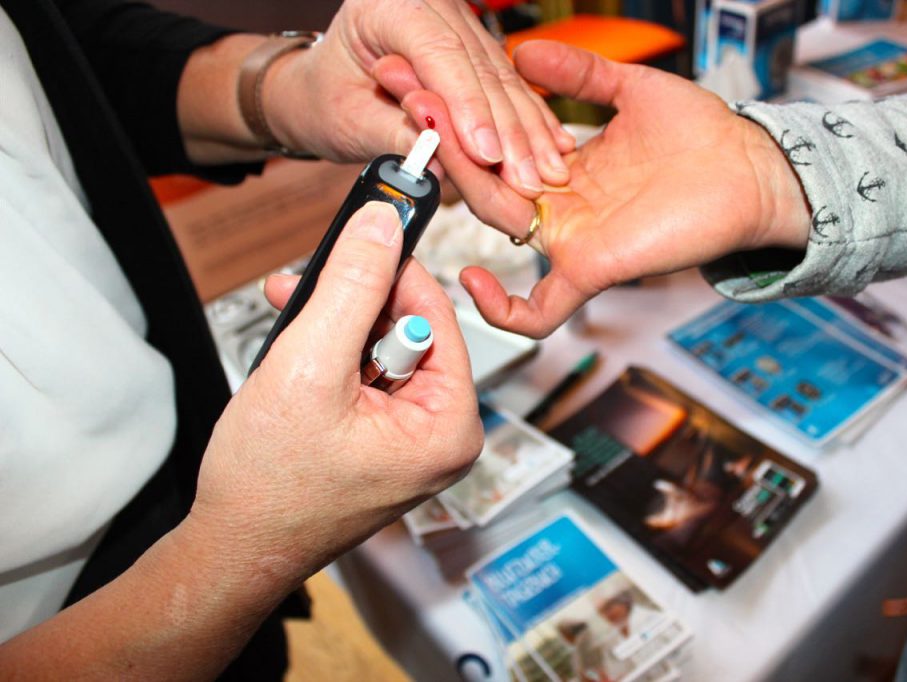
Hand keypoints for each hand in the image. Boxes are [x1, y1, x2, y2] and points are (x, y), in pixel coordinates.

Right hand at [189, 202, 482, 583]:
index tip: (366, 229)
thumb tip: (381, 225)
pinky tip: (292, 353)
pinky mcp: (379, 441)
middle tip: (303, 287)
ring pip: (377, 348)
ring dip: (331, 326)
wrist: (232, 549)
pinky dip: (326, 357)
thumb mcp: (311, 366)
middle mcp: (440, 434)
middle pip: (407, 329)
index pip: (436, 316)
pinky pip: (362, 376)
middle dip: (350, 304)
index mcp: (450, 425)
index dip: (393, 272)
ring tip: (287, 321)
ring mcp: (409, 440)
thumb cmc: (271, 486)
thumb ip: (350, 287)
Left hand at [262, 0, 574, 194]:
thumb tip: (442, 165)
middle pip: (481, 70)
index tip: (487, 154)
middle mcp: (431, 5)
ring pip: (503, 80)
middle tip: (529, 179)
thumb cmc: (324, 95)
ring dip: (529, 133)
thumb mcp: (347, 119)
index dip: (469, 109)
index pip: (439, 55)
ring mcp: (458, 23)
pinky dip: (531, 121)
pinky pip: (508, 85)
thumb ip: (395, 135)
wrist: (319, 86)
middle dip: (509, 132)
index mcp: (390, 3)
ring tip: (548, 173)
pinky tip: (555, 146)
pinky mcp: (475, 49)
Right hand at [447, 42, 811, 337]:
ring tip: (433, 137)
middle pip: (485, 182)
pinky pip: (539, 310)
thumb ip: (579, 74)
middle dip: (444, 141)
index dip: (461, 118)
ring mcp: (573, 239)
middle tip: (413, 100)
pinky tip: (473, 279)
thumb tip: (525, 51)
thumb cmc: (704, 135)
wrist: (752, 169)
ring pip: (498, 226)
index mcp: (565, 166)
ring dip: (461, 186)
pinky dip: (503, 308)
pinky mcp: (592, 268)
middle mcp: (562, 205)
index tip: (428, 84)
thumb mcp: (631, 89)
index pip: (498, 148)